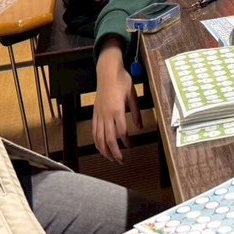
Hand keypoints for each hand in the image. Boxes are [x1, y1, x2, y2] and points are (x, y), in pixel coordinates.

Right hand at [93, 42, 140, 162]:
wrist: (107, 72)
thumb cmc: (122, 81)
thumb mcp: (133, 95)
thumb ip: (136, 112)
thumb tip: (140, 127)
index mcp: (117, 109)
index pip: (121, 131)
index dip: (126, 141)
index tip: (131, 147)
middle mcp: (106, 114)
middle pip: (108, 138)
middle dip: (114, 152)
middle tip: (121, 161)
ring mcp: (99, 114)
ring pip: (99, 137)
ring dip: (104, 150)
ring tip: (110, 158)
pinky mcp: (95, 113)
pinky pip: (94, 131)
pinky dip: (96, 141)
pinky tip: (100, 147)